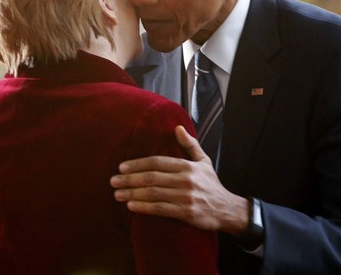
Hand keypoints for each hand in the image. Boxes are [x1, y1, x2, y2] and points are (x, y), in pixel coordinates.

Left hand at [110, 126, 248, 234]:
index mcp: (188, 166)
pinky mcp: (186, 213)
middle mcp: (185, 180)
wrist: (227, 209)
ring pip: (154, 193)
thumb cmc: (212, 184)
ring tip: (118, 194)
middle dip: (130, 179)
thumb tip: (177, 127)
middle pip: (152, 178)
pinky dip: (144, 207)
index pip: (158, 162)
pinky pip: (161, 209)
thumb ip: (190, 145)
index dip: (138, 164)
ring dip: (133, 193)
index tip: (122, 167)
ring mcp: (185, 197)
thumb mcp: (204, 161)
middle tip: (113, 181)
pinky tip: (131, 206)